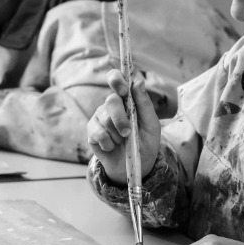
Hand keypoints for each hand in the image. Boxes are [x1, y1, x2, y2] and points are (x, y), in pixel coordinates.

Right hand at [86, 69, 158, 183]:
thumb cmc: (145, 142)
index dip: (116, 80)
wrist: (135, 165)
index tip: (123, 90)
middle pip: (111, 101)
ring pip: (105, 119)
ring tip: (123, 142)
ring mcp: (99, 118)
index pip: (115, 78)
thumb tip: (138, 82)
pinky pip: (98, 133)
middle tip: (128, 132)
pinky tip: (112, 146)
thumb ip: (145, 104)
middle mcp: (110, 105)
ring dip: (117, 134)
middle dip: (121, 119)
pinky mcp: (91, 132)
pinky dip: (108, 143)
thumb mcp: (152, 125)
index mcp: (126, 99)